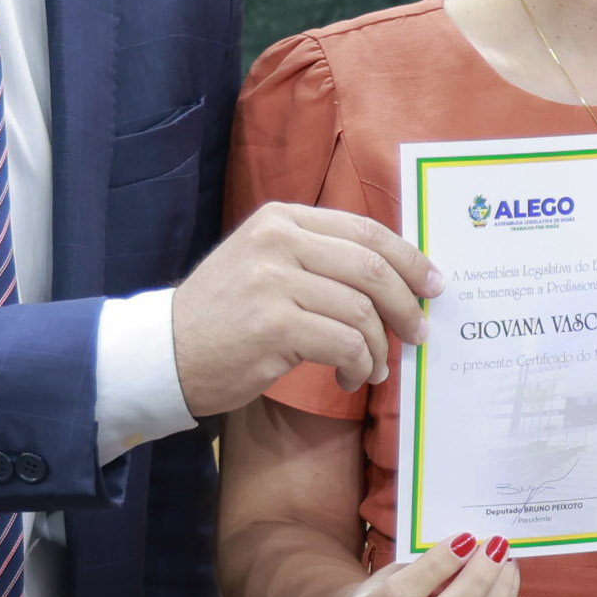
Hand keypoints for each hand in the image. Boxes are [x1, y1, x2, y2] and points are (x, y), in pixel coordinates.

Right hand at [171, 203, 440, 417]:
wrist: (164, 353)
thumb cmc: (224, 315)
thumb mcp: (266, 264)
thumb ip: (320, 258)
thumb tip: (395, 275)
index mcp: (282, 219)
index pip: (365, 231)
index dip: (409, 259)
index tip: (432, 284)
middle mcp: (279, 241)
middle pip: (372, 268)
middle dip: (405, 304)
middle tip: (418, 332)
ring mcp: (274, 282)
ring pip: (362, 311)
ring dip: (379, 346)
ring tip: (374, 366)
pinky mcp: (274, 326)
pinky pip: (345, 344)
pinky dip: (358, 365)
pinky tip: (349, 377)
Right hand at [336, 534, 518, 596]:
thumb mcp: (389, 577)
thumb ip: (424, 569)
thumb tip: (473, 549)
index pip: (400, 596)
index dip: (436, 566)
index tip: (465, 539)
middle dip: (476, 581)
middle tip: (495, 547)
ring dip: (497, 596)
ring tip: (506, 562)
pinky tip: (506, 583)